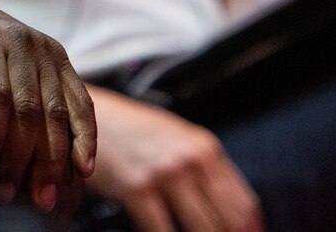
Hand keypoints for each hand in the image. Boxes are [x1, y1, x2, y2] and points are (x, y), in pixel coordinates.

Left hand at [0, 0, 96, 211]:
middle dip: (22, 159)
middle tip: (9, 197)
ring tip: (46, 199)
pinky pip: (79, 99)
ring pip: (58, 109)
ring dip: (55, 159)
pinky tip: (82, 169)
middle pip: (29, 108)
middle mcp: (18, 39)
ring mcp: (44, 46)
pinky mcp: (59, 56)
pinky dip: (84, 136)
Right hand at [86, 87, 260, 231]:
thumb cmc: (132, 131)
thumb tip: (241, 215)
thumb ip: (207, 171)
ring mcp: (165, 174)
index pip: (245, 203)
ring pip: (203, 229)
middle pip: (229, 220)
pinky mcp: (137, 189)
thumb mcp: (178, 140)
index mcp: (206, 148)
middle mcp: (190, 160)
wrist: (86, 114)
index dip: (250, 230)